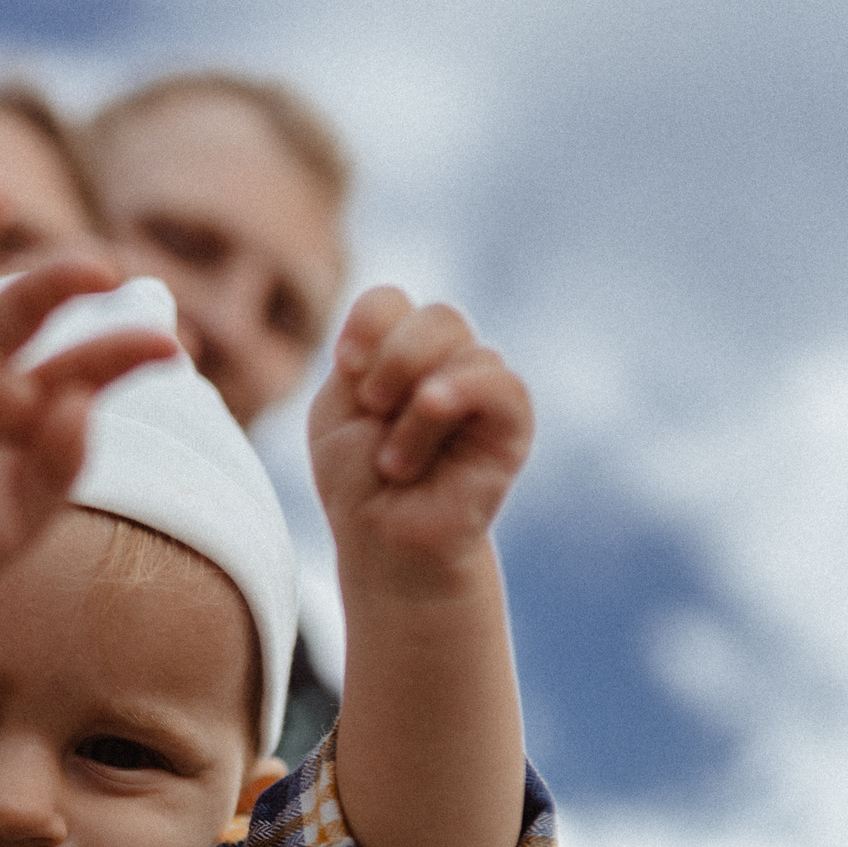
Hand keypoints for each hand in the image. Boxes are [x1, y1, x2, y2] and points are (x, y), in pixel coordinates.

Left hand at [307, 286, 532, 586]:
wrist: (383, 543)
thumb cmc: (356, 482)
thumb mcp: (337, 412)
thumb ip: (369, 359)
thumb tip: (421, 345)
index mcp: (398, 354)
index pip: (392, 303)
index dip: (368, 325)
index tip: (347, 367)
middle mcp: (447, 365)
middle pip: (439, 317)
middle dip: (395, 359)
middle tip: (373, 409)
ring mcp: (480, 393)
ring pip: (465, 352)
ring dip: (414, 411)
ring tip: (395, 463)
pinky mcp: (510, 426)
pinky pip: (502, 385)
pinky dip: (461, 395)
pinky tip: (430, 424)